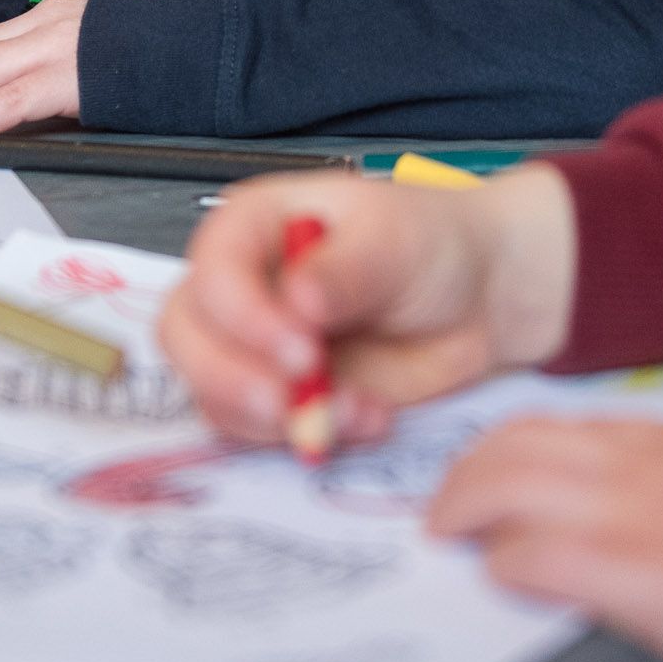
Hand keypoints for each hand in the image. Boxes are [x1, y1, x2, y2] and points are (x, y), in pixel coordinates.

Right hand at [160, 167, 578, 444]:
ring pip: (212, 392)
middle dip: (235, 379)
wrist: (476, 300)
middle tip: (296, 400)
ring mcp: (253, 345)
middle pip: (186, 336)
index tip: (301, 352)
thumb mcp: (397, 241)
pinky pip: (255, 430)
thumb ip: (346, 268)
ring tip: (357, 410)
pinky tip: (366, 418)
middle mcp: (241, 284)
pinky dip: (305, 436)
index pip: (212, 268)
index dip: (243, 316)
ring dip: (277, 417)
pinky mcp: (277, 395)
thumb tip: (297, 297)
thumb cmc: (431, 246)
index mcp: (255, 225)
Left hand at [429, 420, 662, 661]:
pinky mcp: (649, 581)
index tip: (496, 479)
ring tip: (452, 544)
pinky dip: (505, 565)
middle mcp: (660, 466)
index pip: (575, 427)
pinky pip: (539, 556)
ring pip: (510, 484)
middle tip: (449, 515)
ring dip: (465, 512)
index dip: (520, 452)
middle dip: (468, 477)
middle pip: (521, 443)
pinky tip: (500, 581)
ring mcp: (650, 516)